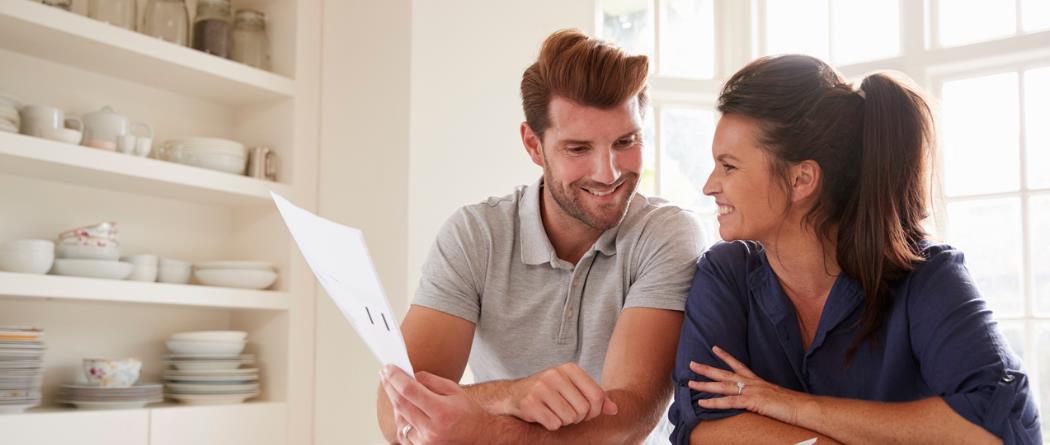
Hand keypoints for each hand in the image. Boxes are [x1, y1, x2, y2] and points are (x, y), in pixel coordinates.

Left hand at [379, 365, 488, 444]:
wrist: (480, 437)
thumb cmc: (467, 412)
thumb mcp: (453, 390)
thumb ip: (430, 381)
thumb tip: (409, 376)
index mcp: (441, 411)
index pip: (410, 391)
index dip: (395, 378)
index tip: (387, 368)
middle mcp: (431, 429)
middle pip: (401, 404)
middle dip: (390, 386)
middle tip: (384, 374)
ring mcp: (425, 442)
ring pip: (399, 419)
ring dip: (395, 402)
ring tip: (395, 390)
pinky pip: (403, 432)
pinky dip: (401, 419)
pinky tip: (404, 409)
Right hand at [505, 362, 617, 430]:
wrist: (512, 396)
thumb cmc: (548, 393)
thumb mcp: (572, 389)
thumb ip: (595, 397)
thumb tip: (615, 410)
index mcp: (569, 368)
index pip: (597, 396)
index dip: (595, 411)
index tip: (585, 413)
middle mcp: (555, 374)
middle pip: (584, 409)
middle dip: (578, 418)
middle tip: (566, 414)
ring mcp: (540, 388)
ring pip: (569, 418)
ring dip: (563, 422)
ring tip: (554, 413)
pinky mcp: (529, 403)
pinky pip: (554, 424)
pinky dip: (551, 426)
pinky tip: (543, 417)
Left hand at [688, 346, 813, 425]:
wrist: (804, 407)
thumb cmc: (792, 405)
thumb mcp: (773, 398)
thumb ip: (762, 397)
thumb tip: (756, 400)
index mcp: (757, 381)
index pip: (738, 364)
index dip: (725, 356)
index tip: (714, 347)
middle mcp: (752, 383)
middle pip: (725, 373)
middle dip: (707, 368)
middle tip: (691, 363)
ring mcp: (752, 391)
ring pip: (723, 386)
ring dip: (704, 384)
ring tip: (689, 383)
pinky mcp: (753, 401)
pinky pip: (729, 401)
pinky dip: (714, 402)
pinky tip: (702, 402)